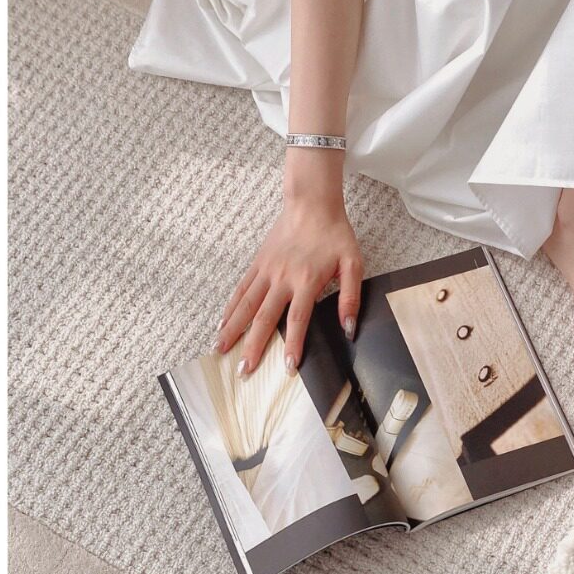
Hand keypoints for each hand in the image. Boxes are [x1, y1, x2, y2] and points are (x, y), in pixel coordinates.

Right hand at [217, 163, 361, 375]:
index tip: (287, 368)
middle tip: (243, 370)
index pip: (297, 319)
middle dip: (253, 346)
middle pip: (264, 318)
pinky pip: (241, 289)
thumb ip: (350, 297)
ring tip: (220, 351)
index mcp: (306, 280)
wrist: (312, 204)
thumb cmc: (335, 235)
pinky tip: (221, 323)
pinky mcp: (258, 263)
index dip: (292, 345)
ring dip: (233, 329)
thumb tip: (348, 328)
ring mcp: (266, 271)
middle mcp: (282, 278)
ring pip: (245, 305)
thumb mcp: (353, 264)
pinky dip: (230, 307)